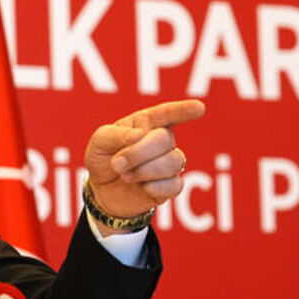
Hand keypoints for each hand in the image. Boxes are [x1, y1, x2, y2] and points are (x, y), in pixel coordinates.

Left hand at [83, 100, 205, 233]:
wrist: (102, 190)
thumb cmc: (103, 157)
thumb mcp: (99, 142)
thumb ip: (116, 135)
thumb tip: (139, 134)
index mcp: (146, 122)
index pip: (167, 113)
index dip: (182, 110)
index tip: (199, 108)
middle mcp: (162, 140)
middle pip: (165, 139)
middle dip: (138, 153)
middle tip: (117, 164)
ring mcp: (169, 162)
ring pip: (173, 162)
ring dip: (143, 171)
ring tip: (126, 175)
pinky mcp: (171, 185)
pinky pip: (175, 185)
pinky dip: (155, 187)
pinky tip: (143, 187)